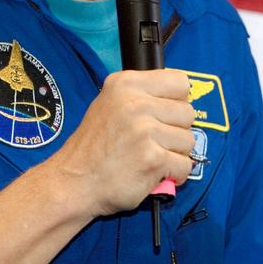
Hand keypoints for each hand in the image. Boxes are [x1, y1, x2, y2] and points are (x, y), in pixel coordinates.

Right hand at [48, 68, 195, 215]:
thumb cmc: (94, 147)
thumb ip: (142, 94)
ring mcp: (145, 131)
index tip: (164, 115)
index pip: (180, 81)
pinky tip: (153, 172)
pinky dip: (174, 174)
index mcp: (126, 84)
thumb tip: (179, 97)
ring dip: (175, 154)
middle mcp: (136, 103)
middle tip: (153, 142)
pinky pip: (185, 165)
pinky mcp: (153, 159)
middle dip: (176, 131)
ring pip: (189, 140)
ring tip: (150, 157)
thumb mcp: (109, 103)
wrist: (73, 182)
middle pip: (188, 112)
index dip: (176, 101)